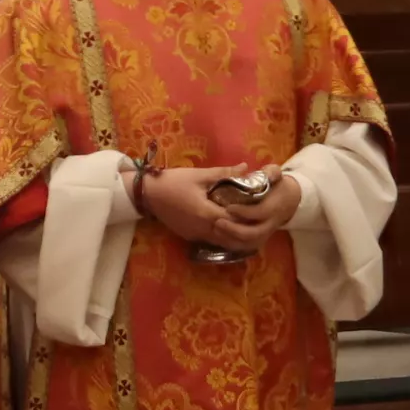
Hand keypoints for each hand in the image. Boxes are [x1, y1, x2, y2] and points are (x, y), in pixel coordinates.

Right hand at [137, 164, 290, 252]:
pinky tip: (229, 231)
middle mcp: (203, 229)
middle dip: (245, 232)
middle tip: (259, 225)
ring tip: (248, 230)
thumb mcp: (199, 175)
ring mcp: (195, 235)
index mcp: (207, 213)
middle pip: (230, 237)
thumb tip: (246, 168)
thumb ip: (224, 174)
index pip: (235, 221)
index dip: (249, 219)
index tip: (262, 213)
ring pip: (221, 242)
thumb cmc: (173, 182)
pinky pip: (210, 240)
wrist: (147, 194)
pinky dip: (222, 237)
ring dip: (234, 237)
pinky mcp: (189, 237)